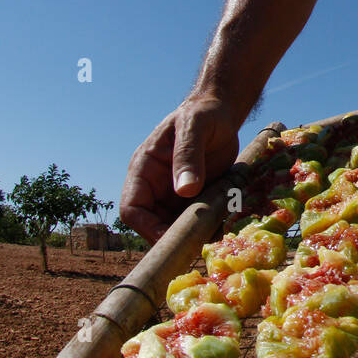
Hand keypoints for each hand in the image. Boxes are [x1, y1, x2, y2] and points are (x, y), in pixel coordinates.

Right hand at [120, 96, 240, 243]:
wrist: (222, 114)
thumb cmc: (203, 115)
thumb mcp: (195, 128)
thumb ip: (188, 155)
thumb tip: (184, 190)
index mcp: (144, 170)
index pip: (132, 208)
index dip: (146, 227)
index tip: (169, 238)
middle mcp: (155, 187)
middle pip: (153, 225)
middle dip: (173, 237)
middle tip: (198, 243)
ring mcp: (175, 195)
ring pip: (175, 226)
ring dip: (192, 234)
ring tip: (215, 234)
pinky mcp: (195, 199)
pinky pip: (196, 220)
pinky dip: (207, 226)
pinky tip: (224, 225)